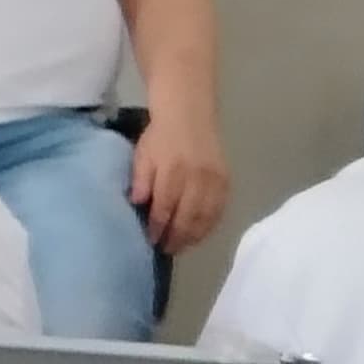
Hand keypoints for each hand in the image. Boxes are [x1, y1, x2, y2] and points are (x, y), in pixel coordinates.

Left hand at [130, 111, 229, 253]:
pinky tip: (200, 233)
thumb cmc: (160, 137)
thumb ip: (140, 180)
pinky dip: (210, 225)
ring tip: (182, 246)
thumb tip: (137, 204)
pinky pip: (220, 209)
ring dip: (194, 235)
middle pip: (187, 217)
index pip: (164, 208)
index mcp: (172, 171)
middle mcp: (196, 177)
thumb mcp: (142, 155)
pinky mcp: (226, 181)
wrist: (189, 114)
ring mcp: (214, 180)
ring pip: (206, 217)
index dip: (158, 228)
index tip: (151, 241)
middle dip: (176, 237)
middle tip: (167, 249)